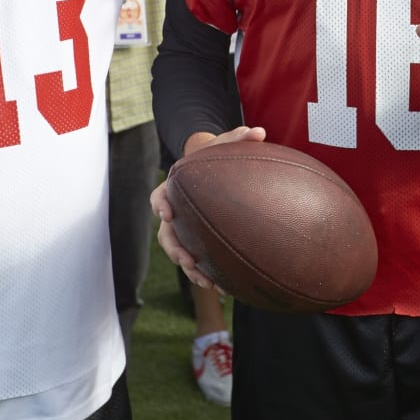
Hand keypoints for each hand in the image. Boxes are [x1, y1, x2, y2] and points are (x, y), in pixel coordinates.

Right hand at [151, 125, 265, 289]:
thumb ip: (239, 137)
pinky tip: (221, 287)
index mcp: (177, 187)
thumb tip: (260, 132)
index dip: (160, 205)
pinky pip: (195, 261)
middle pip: (166, 234)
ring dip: (189, 268)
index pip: (160, 195)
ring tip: (205, 281)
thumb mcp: (226, 144)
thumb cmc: (218, 156)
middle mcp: (177, 210)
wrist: (214, 170)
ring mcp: (185, 228)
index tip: (167, 214)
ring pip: (178, 252)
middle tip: (187, 259)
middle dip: (174, 248)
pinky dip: (205, 273)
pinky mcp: (197, 241)